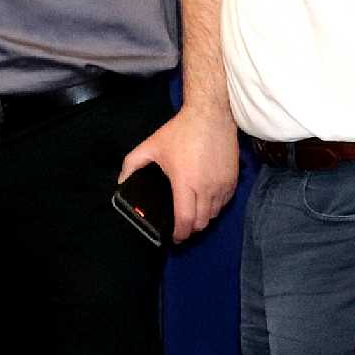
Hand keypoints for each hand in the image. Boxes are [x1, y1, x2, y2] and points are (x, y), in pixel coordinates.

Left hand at [118, 106, 237, 242]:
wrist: (211, 116)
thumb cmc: (180, 132)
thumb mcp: (151, 146)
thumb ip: (132, 164)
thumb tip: (121, 182)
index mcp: (185, 183)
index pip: (185, 220)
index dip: (179, 234)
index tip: (173, 238)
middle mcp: (206, 188)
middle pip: (201, 223)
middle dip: (189, 229)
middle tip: (180, 226)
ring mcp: (222, 186)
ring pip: (214, 215)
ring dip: (202, 218)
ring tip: (191, 213)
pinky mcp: (233, 181)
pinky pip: (225, 204)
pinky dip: (215, 207)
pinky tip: (204, 201)